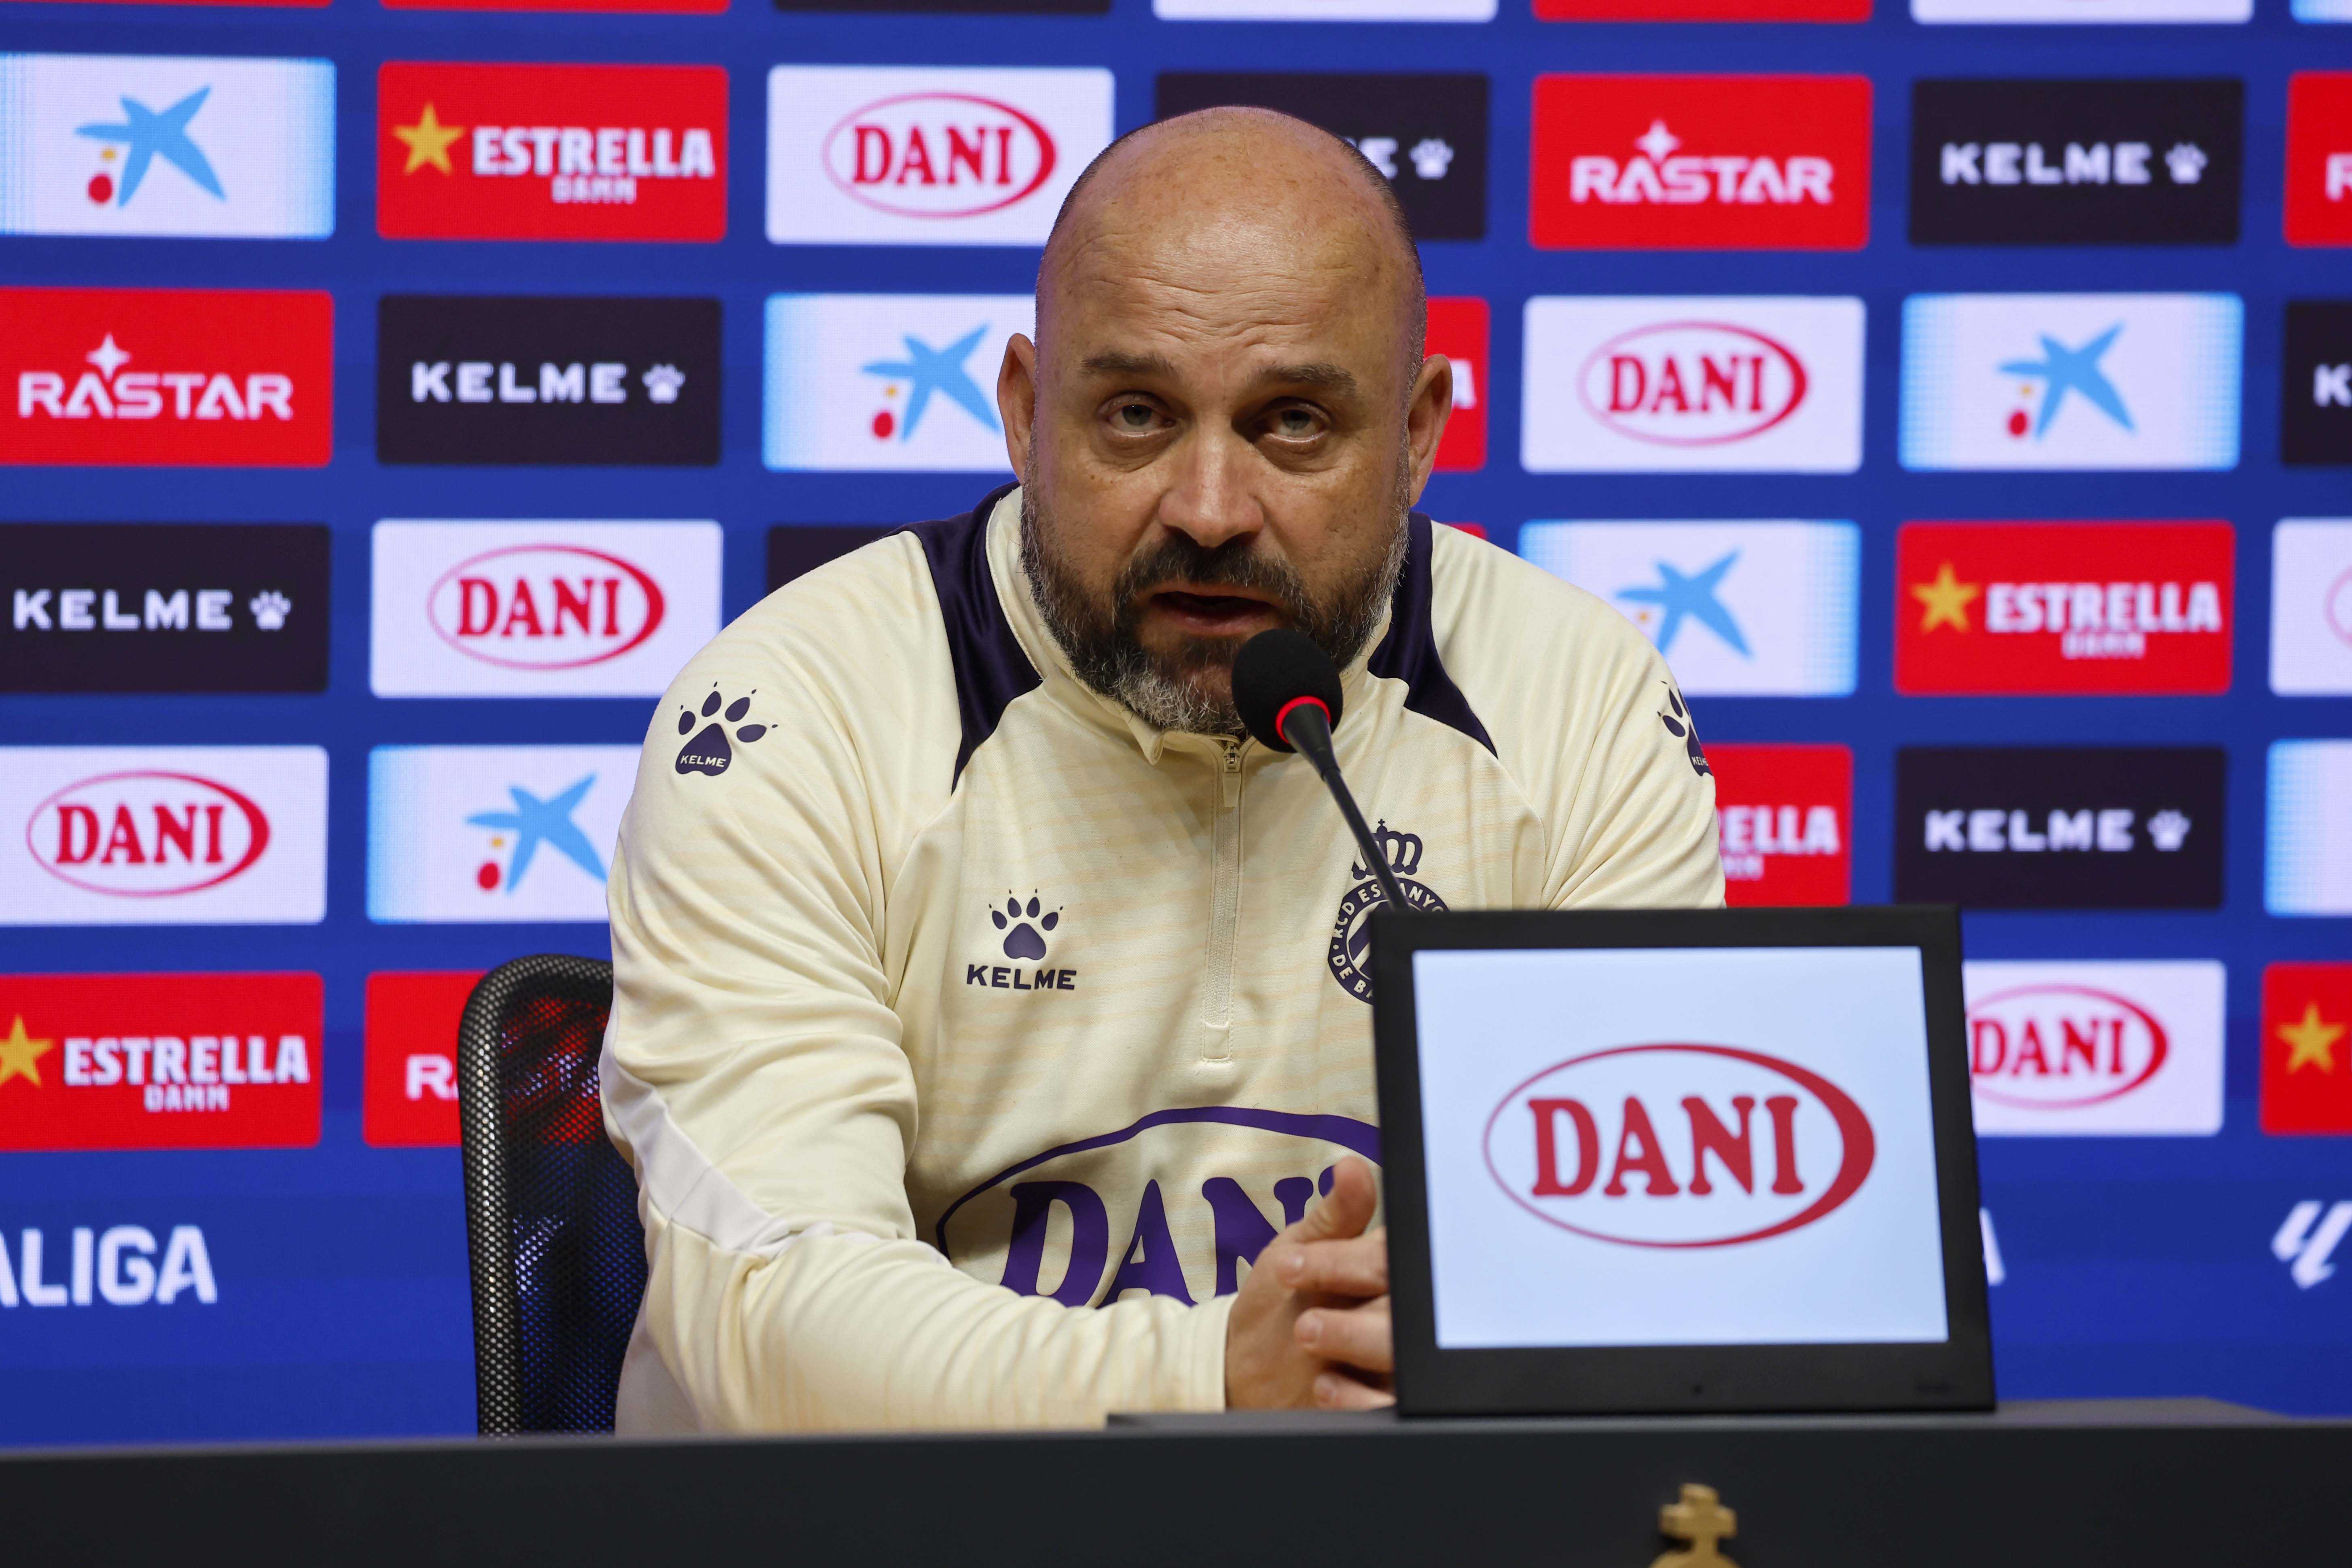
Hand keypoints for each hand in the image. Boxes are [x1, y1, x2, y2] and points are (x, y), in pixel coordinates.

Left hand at [1223, 1156, 1392, 1410]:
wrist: (1246, 1370)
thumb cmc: (1281, 1301)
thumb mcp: (1298, 1251)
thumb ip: (1333, 1217)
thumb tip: (1351, 1167)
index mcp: (1387, 1267)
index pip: (1388, 1259)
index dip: (1345, 1262)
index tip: (1292, 1264)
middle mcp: (1402, 1312)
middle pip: (1406, 1308)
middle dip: (1356, 1310)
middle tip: (1304, 1320)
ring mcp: (1395, 1358)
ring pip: (1404, 1353)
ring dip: (1357, 1343)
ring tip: (1306, 1338)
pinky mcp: (1383, 1400)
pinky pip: (1393, 1405)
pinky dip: (1361, 1398)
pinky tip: (1324, 1387)